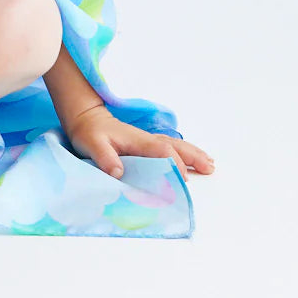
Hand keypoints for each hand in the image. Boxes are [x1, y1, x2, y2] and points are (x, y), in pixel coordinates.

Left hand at [63, 103, 214, 180]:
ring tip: (210, 165)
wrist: (86, 119)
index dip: (173, 163)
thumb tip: (118, 172)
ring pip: (175, 146)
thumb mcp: (92, 145)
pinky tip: (195, 159)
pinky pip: (170, 148)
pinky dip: (185, 153)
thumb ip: (104, 157)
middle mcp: (146, 140)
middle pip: (174, 146)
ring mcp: (147, 141)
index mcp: (136, 140)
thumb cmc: (89, 133)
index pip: (160, 150)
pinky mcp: (146, 145)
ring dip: (193, 154)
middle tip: (210, 168)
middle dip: (192, 156)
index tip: (184, 178)